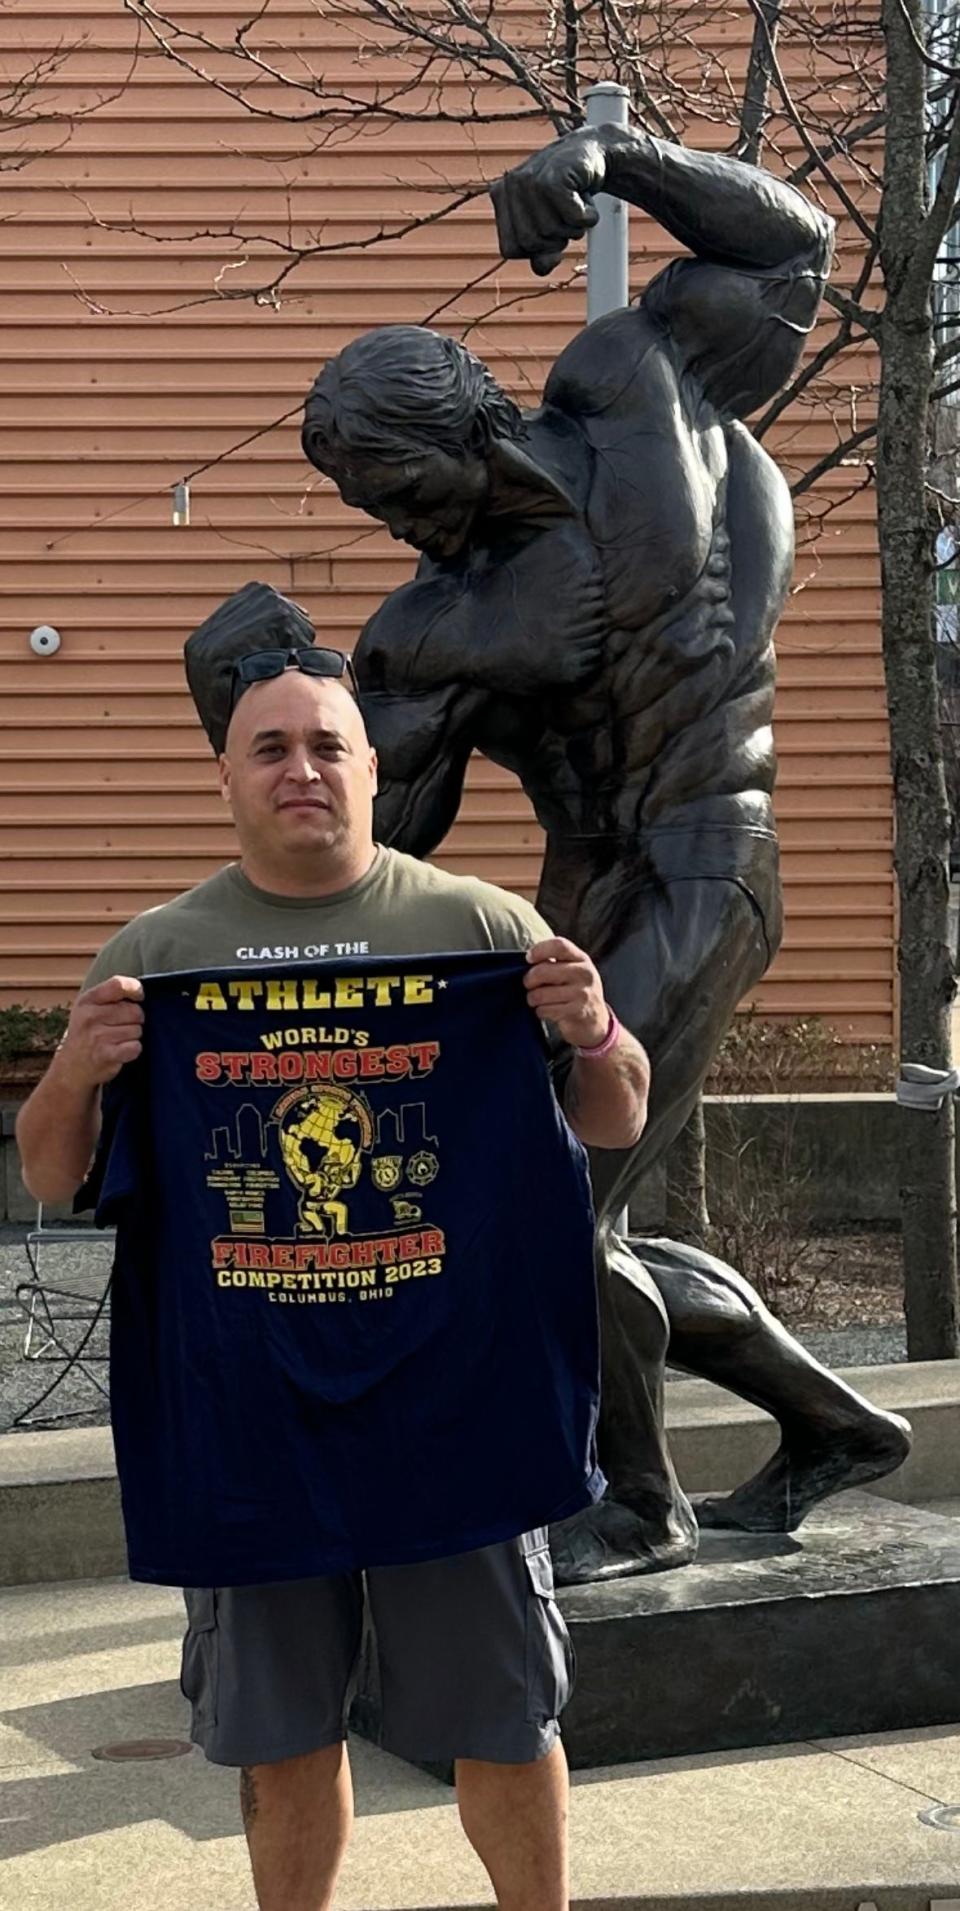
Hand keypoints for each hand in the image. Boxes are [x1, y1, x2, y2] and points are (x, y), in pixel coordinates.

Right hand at [55, 976, 143, 1089]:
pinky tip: (120, 1050)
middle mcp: (90, 1016)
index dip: (135, 990)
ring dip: (133, 1036)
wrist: (72, 1066)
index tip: (138, 997)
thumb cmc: (86, 1033)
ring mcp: (97, 1036)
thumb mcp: (89, 1007)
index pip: (118, 985)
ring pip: (137, 1030)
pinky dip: (133, 1050)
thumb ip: (111, 996)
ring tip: (117, 1040)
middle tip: (121, 1026)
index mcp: (88, 1000)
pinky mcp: (106, 1055)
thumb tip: (140, 991)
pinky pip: (135, 1047)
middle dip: (135, 1019)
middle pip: (135, 1011)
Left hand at [491, 129, 606, 275]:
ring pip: (551, 231)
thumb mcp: (551, 227)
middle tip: (566, 214)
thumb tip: (541, 267)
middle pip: (530, 243)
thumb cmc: (568, 194)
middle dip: (555, 238)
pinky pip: (572, 218)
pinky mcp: (554, 178)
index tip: (550, 227)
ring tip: (577, 202)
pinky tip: (587, 198)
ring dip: (574, 225)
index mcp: (500, 197)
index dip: (535, 249)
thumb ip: (542, 253)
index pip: (509, 250)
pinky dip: (587, 217)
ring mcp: (530, 179)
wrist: (595, 153)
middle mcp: (511, 185)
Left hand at [524, 938, 608, 1047]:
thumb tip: (528, 959)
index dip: (539, 950)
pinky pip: (545, 1009)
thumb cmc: (575, 991)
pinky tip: (547, 1010)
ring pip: (540, 994)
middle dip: (528, 980)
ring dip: (532, 999)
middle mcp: (584, 973)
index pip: (559, 945)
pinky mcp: (576, 1012)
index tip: (529, 959)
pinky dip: (540, 1011)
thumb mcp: (573, 970)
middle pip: (543, 970)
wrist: (596, 1020)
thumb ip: (555, 962)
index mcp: (581, 959)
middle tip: (528, 985)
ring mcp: (582, 993)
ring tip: (537, 1000)